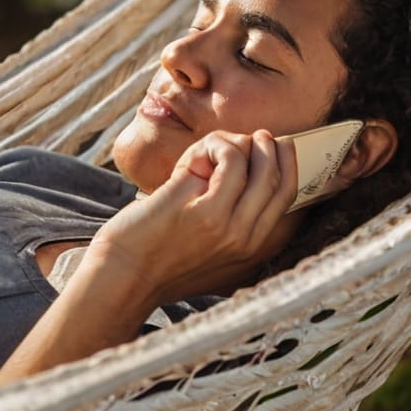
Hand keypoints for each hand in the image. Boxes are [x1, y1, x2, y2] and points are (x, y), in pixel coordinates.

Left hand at [87, 129, 297, 308]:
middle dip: (270, 149)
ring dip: (239, 144)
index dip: (287, 164)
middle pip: (277, 179)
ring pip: (256, 166)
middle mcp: (245, 239)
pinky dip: (215, 146)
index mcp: (250, 248)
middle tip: (256, 135)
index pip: (287, 197)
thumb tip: (237, 164)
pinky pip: (228, 160)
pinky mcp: (204, 211)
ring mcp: (227, 226)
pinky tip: (191, 158)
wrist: (123, 274)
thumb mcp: (205, 243)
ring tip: (213, 146)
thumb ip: (227, 217)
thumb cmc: (155, 255)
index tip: (277, 145)